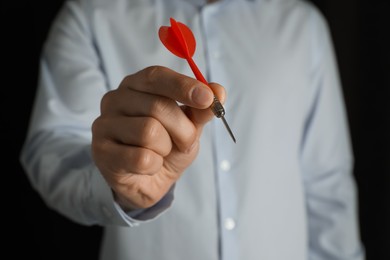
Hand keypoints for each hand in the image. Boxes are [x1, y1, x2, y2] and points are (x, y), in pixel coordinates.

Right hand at [91, 66, 224, 209]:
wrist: (148, 181)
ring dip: (167, 148)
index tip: (207, 98)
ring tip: (162, 153)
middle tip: (186, 142)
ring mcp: (104, 124)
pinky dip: (154, 165)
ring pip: (149, 132)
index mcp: (136, 85)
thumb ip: (201, 110)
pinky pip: (141, 157)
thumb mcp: (189, 127)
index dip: (183, 86)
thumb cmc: (167, 147)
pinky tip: (149, 166)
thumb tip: (219, 91)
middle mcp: (115, 99)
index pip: (156, 76)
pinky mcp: (101, 151)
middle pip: (158, 106)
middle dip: (183, 129)